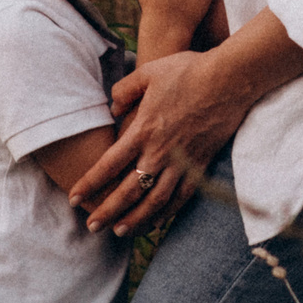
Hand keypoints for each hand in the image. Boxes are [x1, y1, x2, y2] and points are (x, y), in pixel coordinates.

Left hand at [71, 50, 252, 236]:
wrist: (229, 79)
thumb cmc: (188, 71)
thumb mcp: (148, 72)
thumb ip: (124, 90)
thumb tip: (112, 109)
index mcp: (143, 129)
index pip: (108, 164)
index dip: (89, 184)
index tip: (74, 198)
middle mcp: (160, 151)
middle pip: (128, 191)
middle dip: (107, 212)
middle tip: (92, 227)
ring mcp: (182, 160)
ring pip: (155, 201)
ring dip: (136, 219)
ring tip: (120, 231)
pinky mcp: (201, 164)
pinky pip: (182, 196)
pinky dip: (168, 213)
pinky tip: (156, 222)